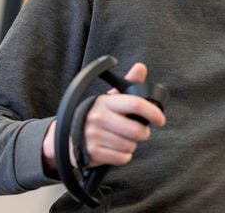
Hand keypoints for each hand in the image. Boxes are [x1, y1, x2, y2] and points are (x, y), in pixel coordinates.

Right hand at [42, 62, 165, 170]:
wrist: (64, 134)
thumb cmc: (95, 115)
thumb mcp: (109, 98)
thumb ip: (128, 84)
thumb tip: (141, 67)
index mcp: (106, 102)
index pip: (135, 104)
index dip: (152, 112)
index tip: (160, 119)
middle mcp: (99, 118)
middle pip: (136, 130)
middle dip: (143, 133)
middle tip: (140, 131)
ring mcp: (95, 136)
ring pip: (130, 146)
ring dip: (132, 145)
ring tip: (123, 139)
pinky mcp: (93, 153)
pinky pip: (122, 158)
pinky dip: (124, 156)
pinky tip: (116, 149)